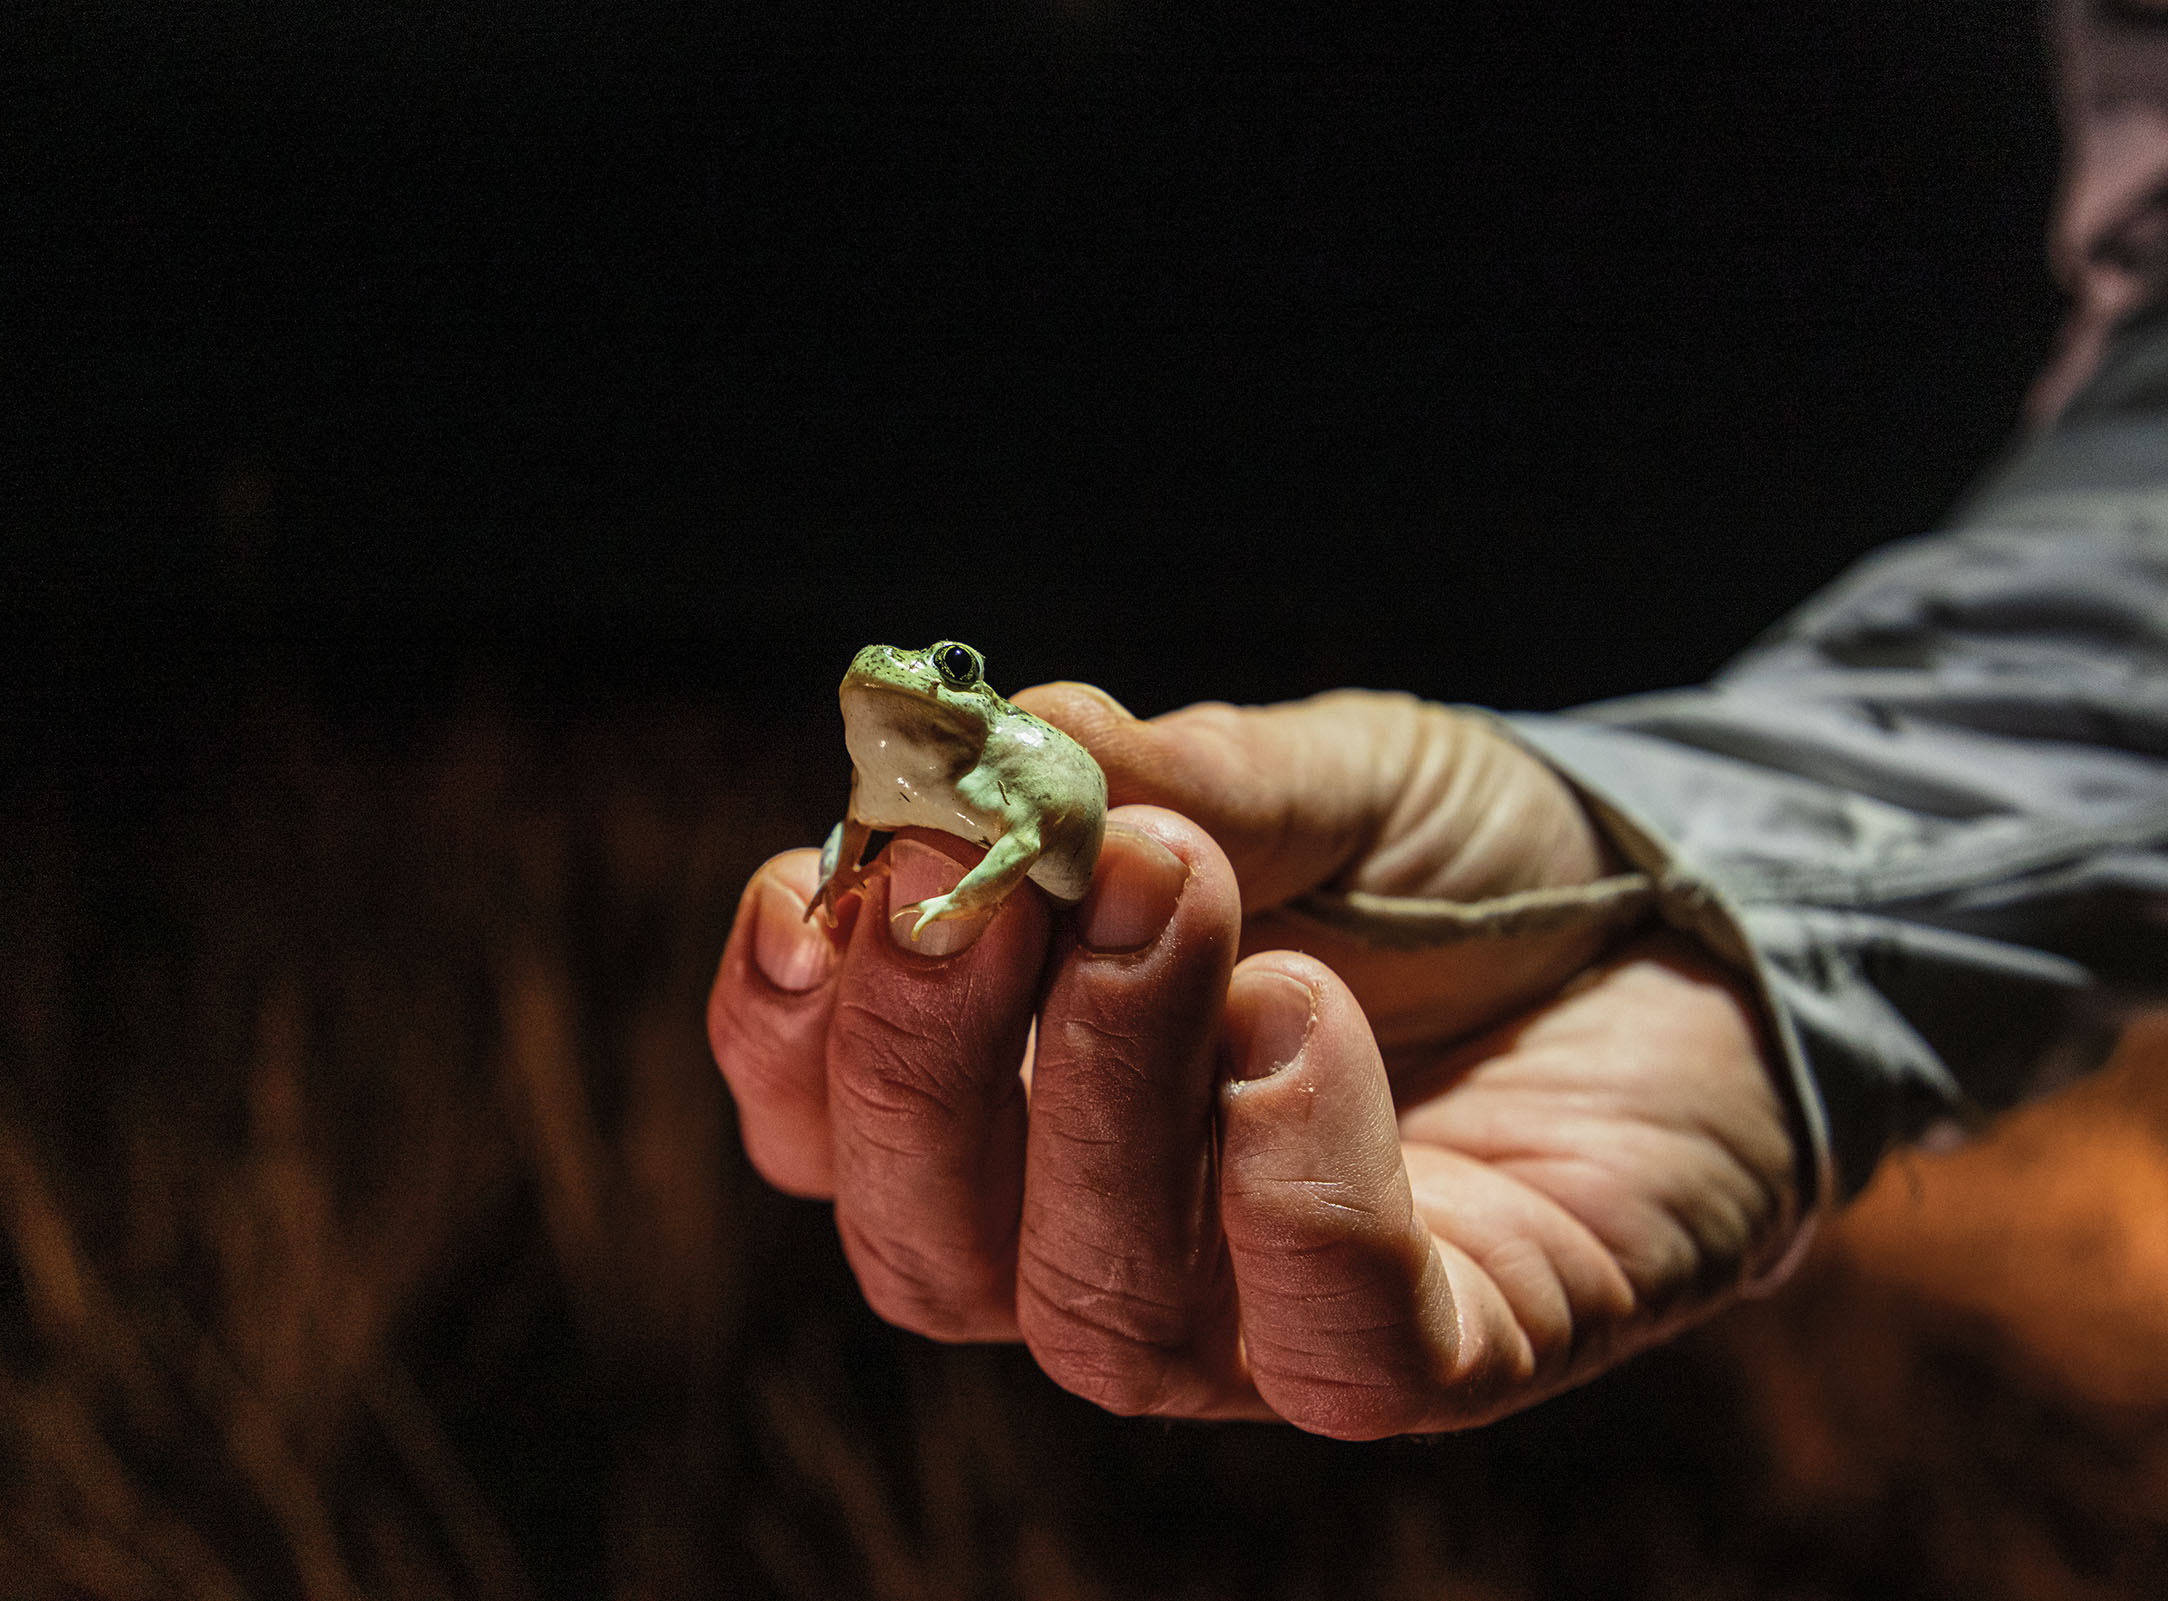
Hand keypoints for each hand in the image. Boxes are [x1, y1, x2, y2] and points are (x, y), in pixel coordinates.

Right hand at [708, 687, 1800, 1434]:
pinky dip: (1295, 1186)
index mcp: (1030, 1109)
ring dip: (1107, 1091)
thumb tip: (984, 734)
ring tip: (1185, 895)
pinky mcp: (1455, 1352)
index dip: (789, 1035)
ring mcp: (1271, 1324)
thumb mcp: (1298, 775)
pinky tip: (1304, 1017)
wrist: (1693, 910)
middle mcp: (1118, 1242)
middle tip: (997, 881)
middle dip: (932, 1063)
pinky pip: (1335, 1345)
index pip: (837, 1130)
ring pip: (1100, 1312)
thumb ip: (1152, 775)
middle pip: (934, 1251)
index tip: (813, 887)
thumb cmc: (1454, 857)